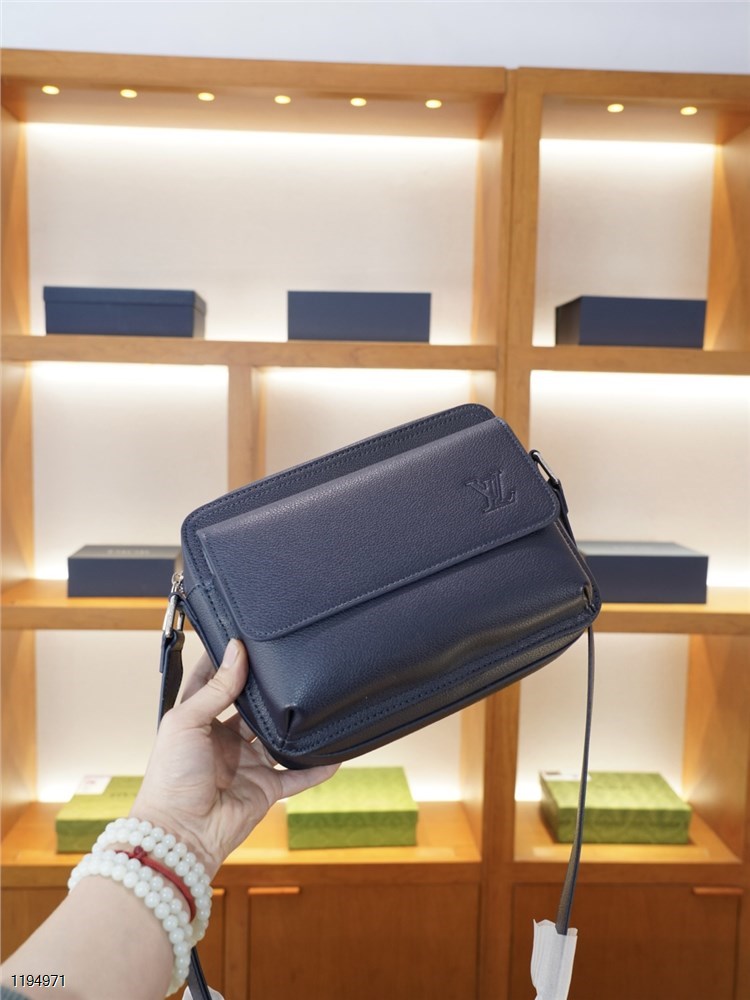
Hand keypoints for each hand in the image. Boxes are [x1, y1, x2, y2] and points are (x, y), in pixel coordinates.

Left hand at [130, 639, 337, 878]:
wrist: (180, 834)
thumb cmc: (171, 777)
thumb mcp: (186, 721)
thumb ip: (216, 688)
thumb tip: (236, 650)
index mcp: (198, 722)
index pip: (214, 683)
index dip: (226, 662)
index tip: (245, 637)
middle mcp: (223, 741)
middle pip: (251, 709)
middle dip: (267, 691)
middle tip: (289, 664)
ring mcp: (246, 765)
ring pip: (277, 739)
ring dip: (293, 726)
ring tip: (315, 700)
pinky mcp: (265, 789)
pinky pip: (296, 776)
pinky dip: (316, 767)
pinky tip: (336, 753)